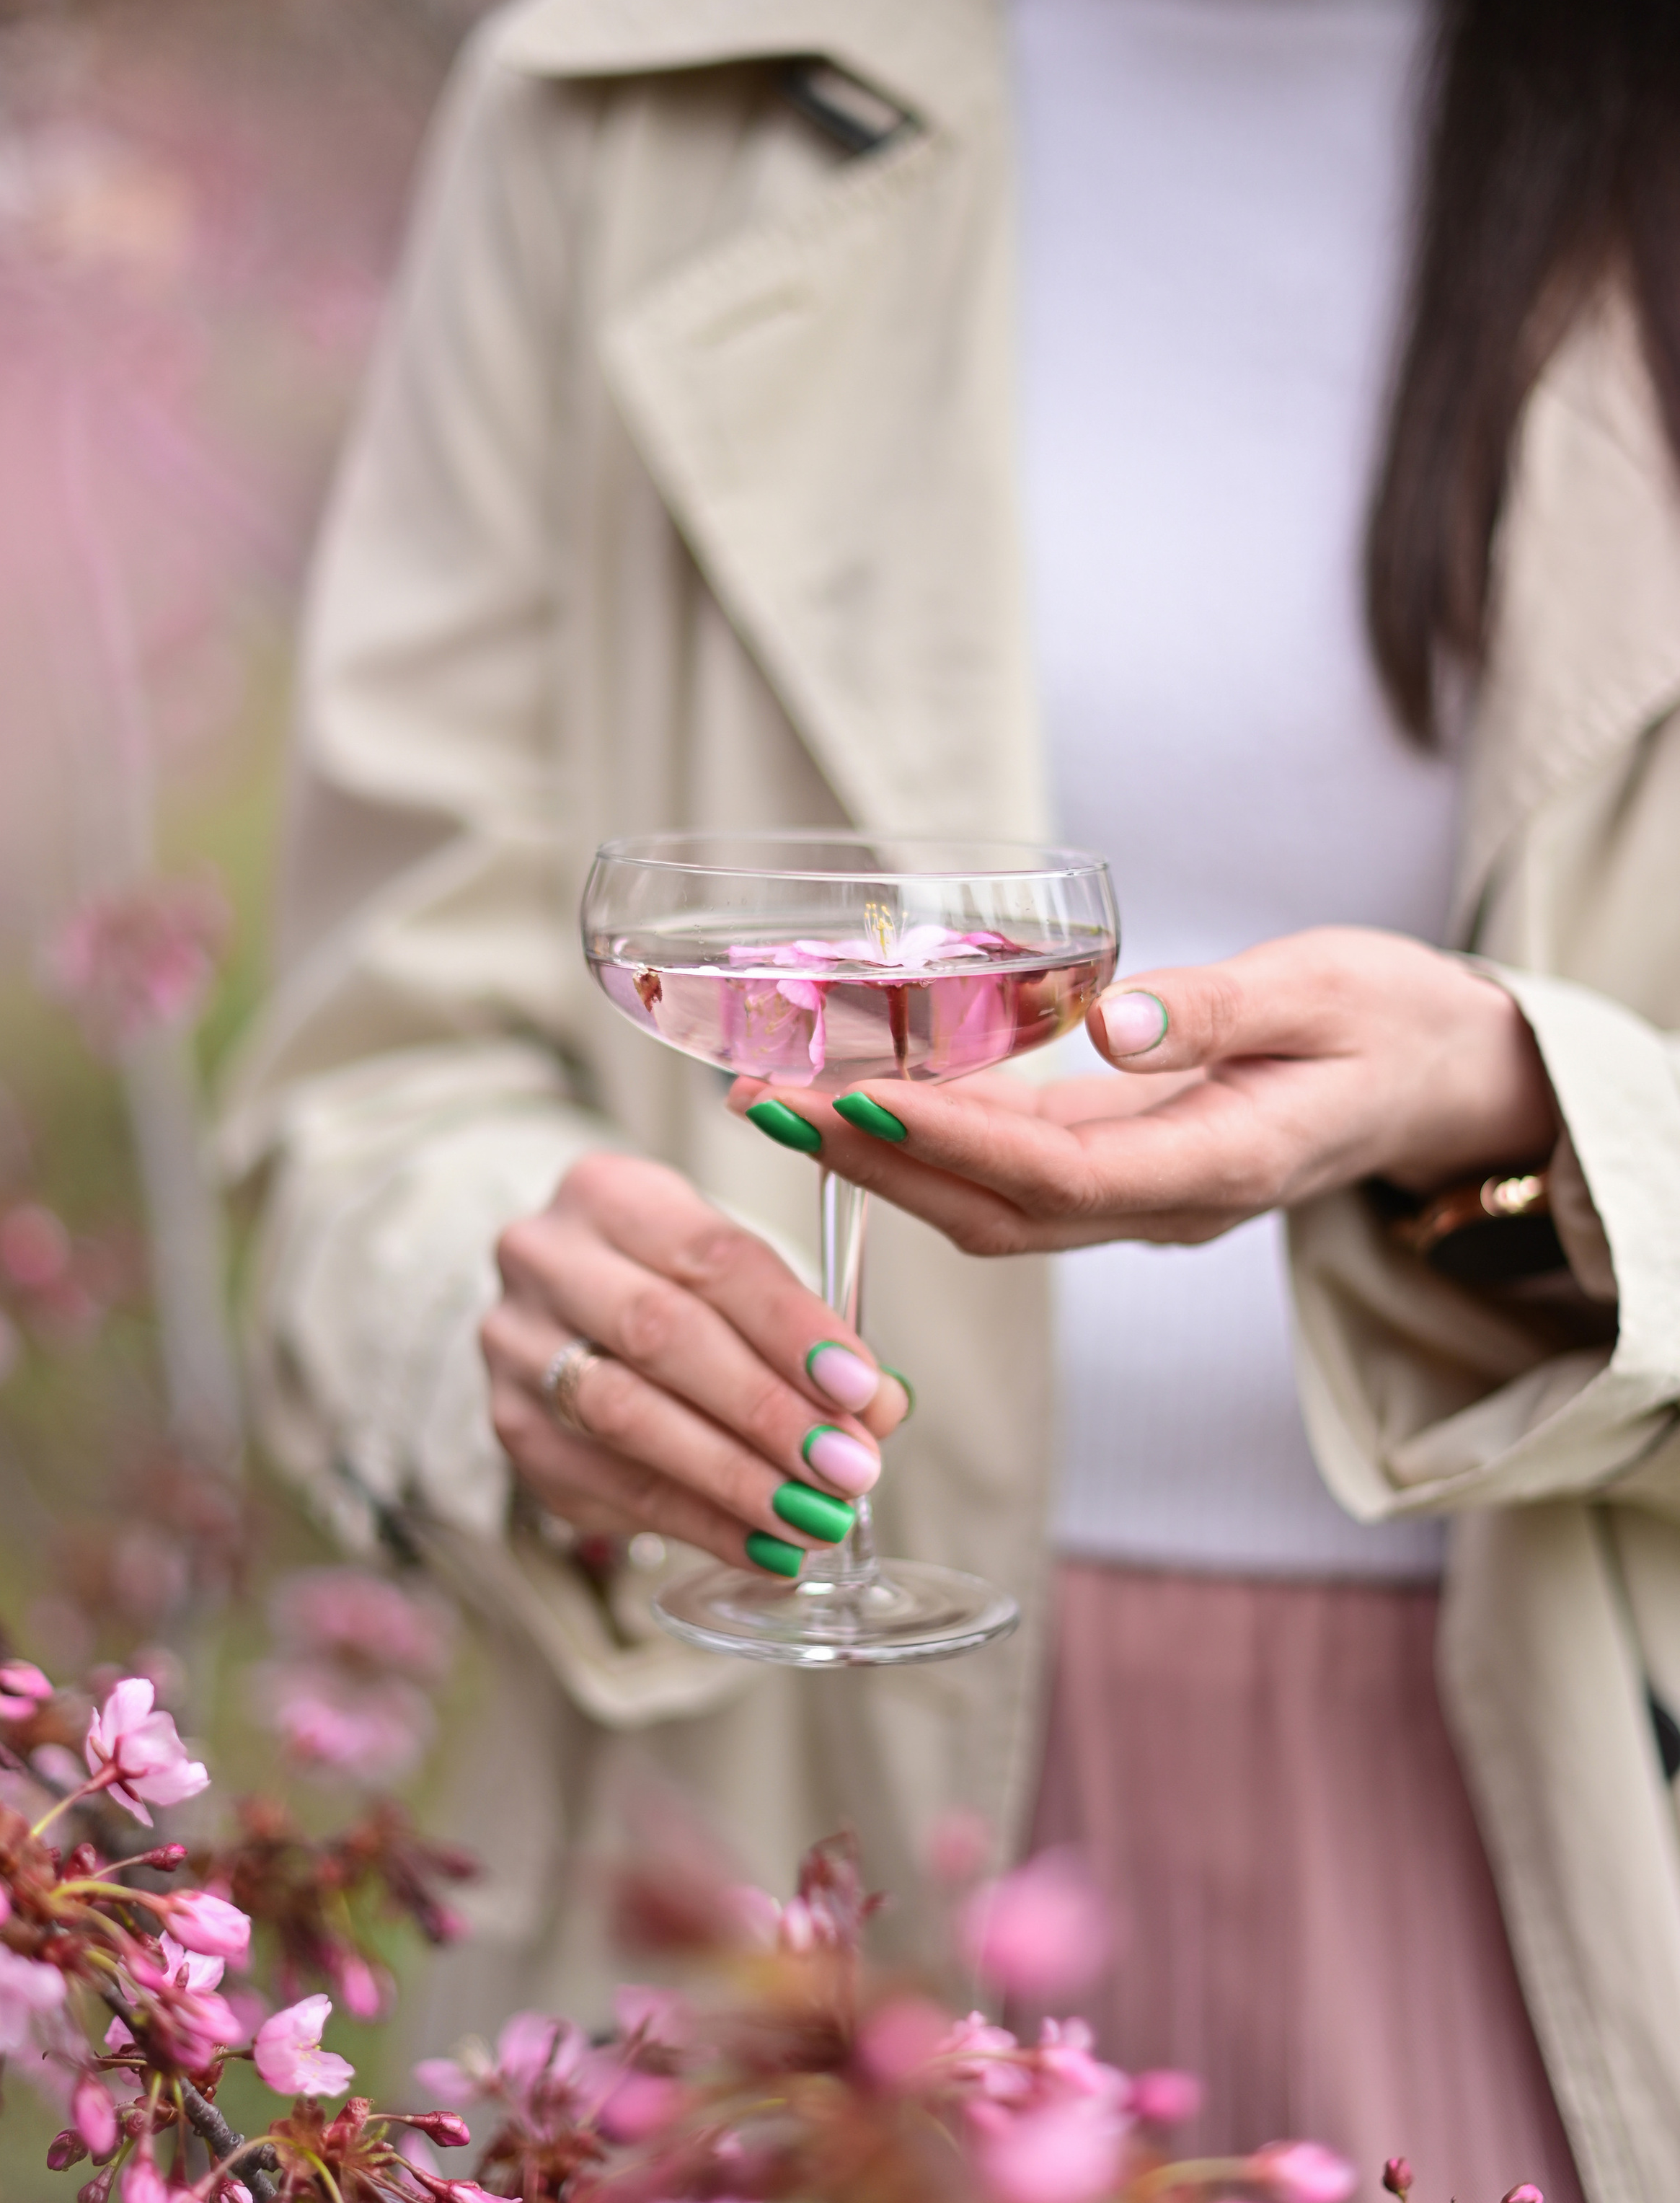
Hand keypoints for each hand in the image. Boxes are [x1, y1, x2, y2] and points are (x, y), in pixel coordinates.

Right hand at [482, 1152, 908, 1570]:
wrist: (565, 1314)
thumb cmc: (675, 1288)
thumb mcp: (741, 1280)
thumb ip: (811, 1336)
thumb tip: (880, 1409)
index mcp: (610, 1193)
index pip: (712, 1258)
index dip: (792, 1327)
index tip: (860, 1387)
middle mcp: (545, 1258)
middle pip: (661, 1335)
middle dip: (767, 1409)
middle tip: (848, 1468)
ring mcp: (516, 1346)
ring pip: (627, 1415)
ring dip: (735, 1476)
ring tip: (815, 1517)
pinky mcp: (514, 1429)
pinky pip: (613, 1487)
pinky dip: (700, 1523)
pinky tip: (767, 1546)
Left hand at [726, 929, 1559, 1257]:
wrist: (1443, 1081)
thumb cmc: (1393, 1021)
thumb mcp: (1329, 992)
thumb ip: (1221, 1011)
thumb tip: (1109, 1025)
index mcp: (1224, 1167)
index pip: (1059, 1176)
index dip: (950, 1144)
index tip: (850, 1098)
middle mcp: (1168, 1205)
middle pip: (994, 1210)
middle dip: (869, 1163)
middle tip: (759, 1099)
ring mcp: (1142, 1201)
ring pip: (988, 1207)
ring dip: (878, 1161)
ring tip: (778, 1098)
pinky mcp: (1124, 1174)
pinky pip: (1009, 1179)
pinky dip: (927, 1145)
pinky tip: (859, 1096)